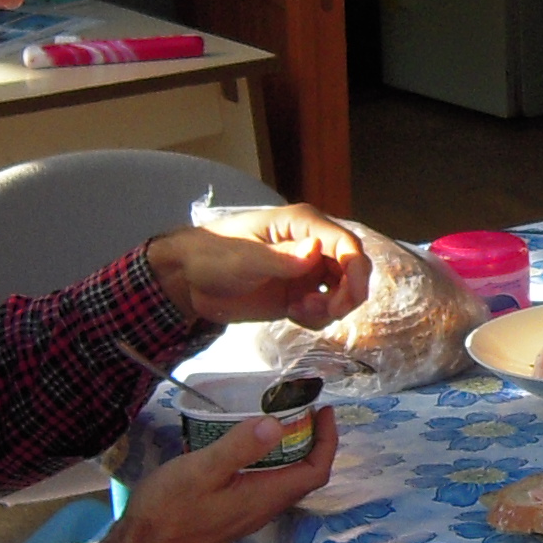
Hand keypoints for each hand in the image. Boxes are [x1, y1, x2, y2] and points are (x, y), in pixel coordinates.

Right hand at [97, 408, 341, 542]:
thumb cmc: (168, 511)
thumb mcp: (202, 471)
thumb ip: (239, 448)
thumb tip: (277, 423)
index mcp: (265, 497)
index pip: (315, 471)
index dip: (327, 440)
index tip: (325, 409)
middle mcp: (263, 508)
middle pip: (303, 475)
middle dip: (311, 440)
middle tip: (301, 407)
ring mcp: (246, 512)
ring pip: (282, 479)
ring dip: (289, 450)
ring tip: (277, 418)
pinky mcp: (230, 513)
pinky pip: (262, 483)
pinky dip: (266, 459)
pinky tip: (244, 444)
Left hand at [147, 205, 367, 327]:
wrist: (187, 282)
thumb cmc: (210, 257)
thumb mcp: (242, 258)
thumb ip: (280, 257)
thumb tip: (316, 251)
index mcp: (301, 225)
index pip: (345, 243)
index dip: (356, 270)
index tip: (350, 299)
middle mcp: (311, 246)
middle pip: (352, 268)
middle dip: (347, 294)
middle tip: (326, 311)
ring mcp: (307, 272)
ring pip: (342, 291)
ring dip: (331, 308)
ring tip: (300, 312)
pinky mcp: (299, 295)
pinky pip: (324, 309)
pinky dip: (318, 317)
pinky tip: (294, 314)